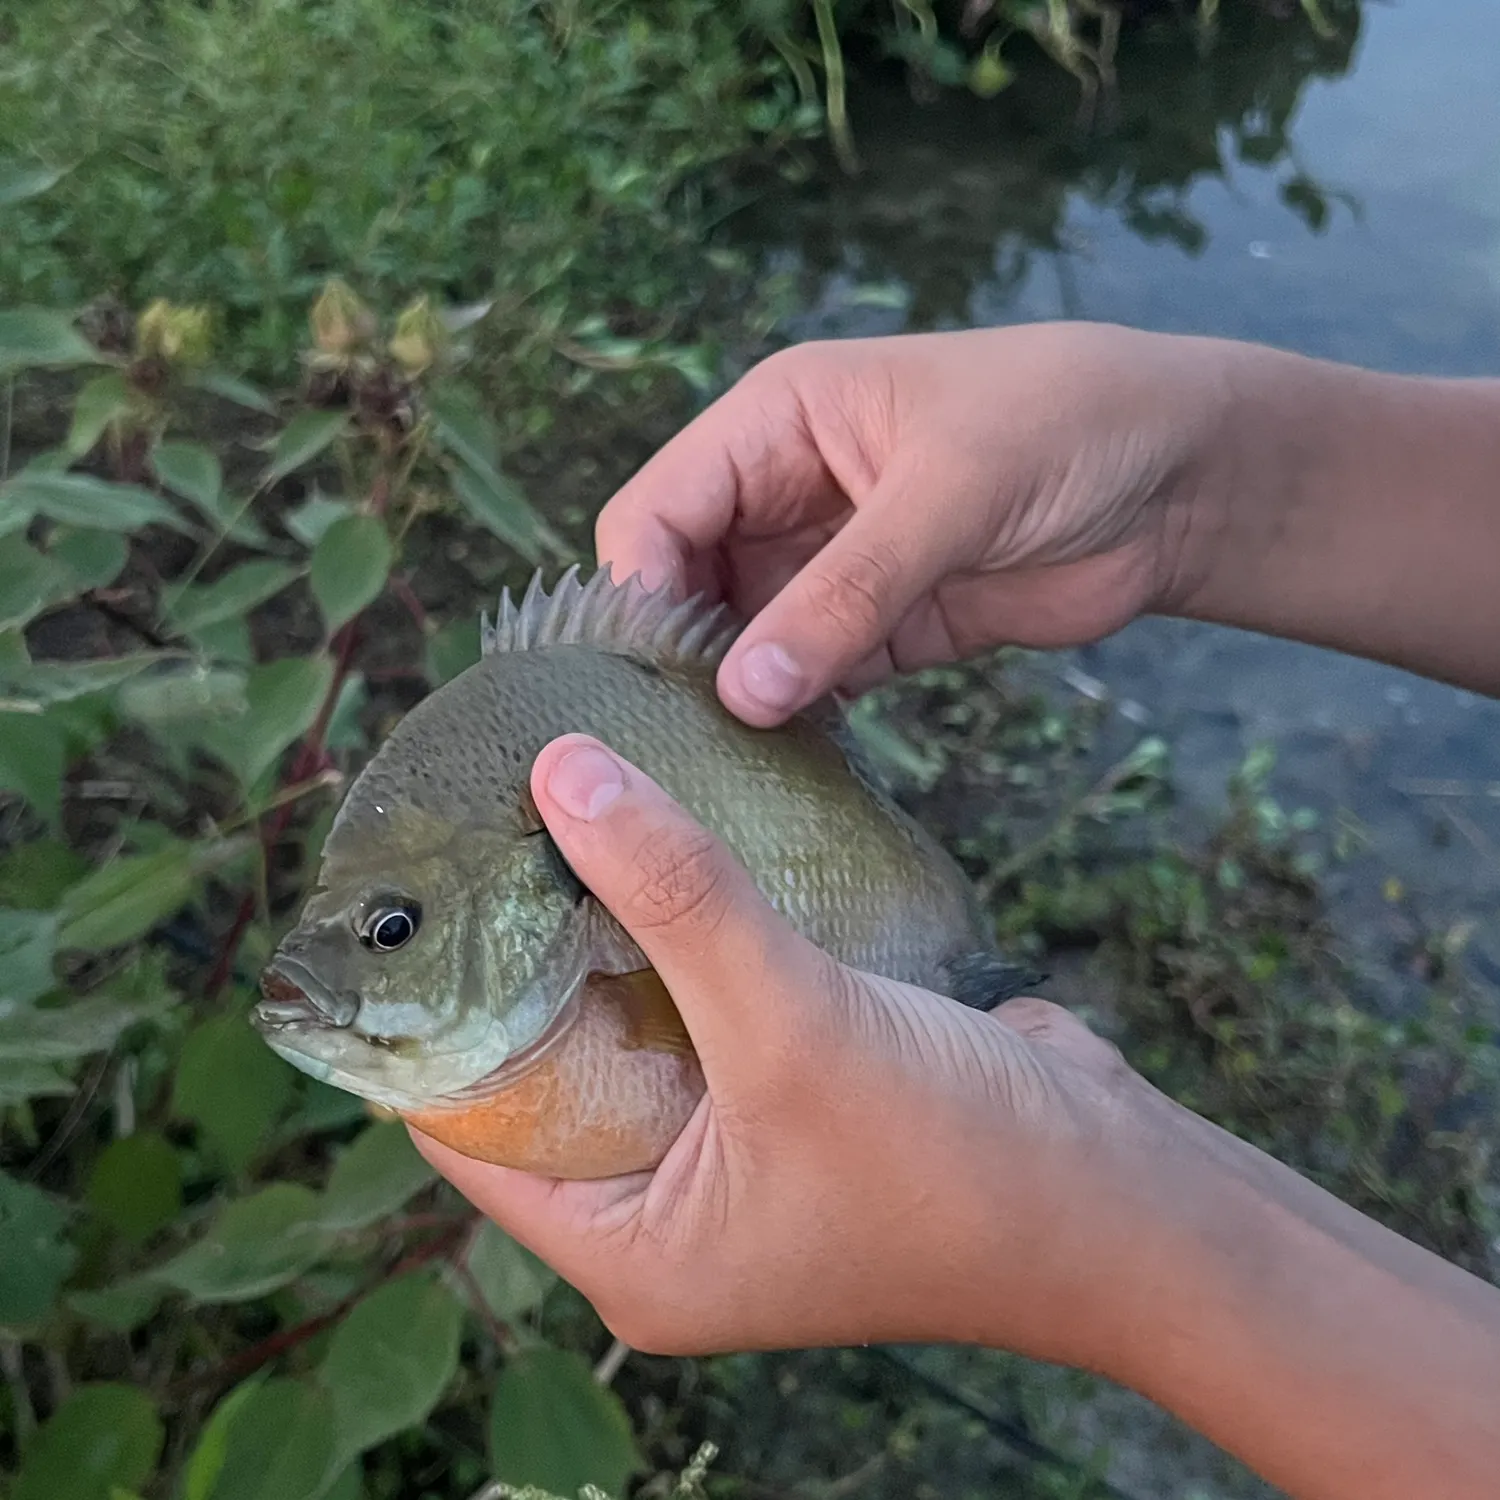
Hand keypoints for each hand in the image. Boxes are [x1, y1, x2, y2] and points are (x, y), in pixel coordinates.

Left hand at [410, 733, 1157, 1365]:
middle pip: (549, 1065)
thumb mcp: (794, 1026)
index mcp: (628, 1251)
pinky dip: (693, 938)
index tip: (414, 898)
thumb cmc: (959, 1162)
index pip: (468, 1129)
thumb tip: (563, 772)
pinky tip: (671, 849)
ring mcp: (734, 1155)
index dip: (433, 1016)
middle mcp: (667, 1211)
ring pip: (637, 1024)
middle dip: (525, 957)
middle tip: (486, 833)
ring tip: (563, 819)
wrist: (1129, 1198)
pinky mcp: (793, 1098)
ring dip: (616, 934)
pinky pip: (710, 1006)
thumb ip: (678, 897)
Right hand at [597, 322, 1238, 725]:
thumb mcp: (948, 493)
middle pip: (688, 582)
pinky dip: (796, 720)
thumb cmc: (1065, 426)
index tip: (640, 680)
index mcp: (777, 423)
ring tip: (719, 768)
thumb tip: (743, 692)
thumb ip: (845, 592)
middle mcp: (788, 495)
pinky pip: (812, 681)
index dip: (639, 588)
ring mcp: (833, 567)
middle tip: (671, 743)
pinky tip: (782, 765)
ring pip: (744, 641)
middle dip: (679, 655)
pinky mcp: (885, 630)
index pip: (660, 509)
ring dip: (736, 698)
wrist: (1183, 478)